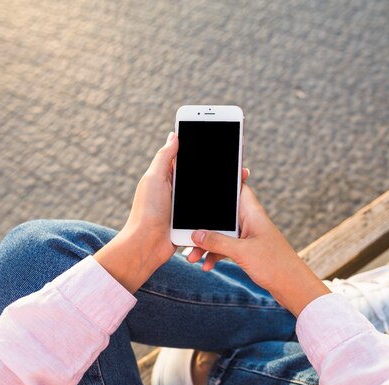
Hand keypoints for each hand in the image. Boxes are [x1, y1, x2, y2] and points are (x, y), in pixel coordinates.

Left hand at [94, 132, 249, 292]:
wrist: (147, 245)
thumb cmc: (147, 211)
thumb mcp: (154, 178)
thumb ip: (164, 157)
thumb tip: (174, 134)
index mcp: (168, 177)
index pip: (191, 160)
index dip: (206, 152)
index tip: (223, 144)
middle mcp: (178, 191)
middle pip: (204, 178)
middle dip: (221, 171)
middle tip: (240, 165)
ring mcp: (186, 207)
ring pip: (209, 195)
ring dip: (224, 190)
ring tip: (242, 180)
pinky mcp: (192, 223)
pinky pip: (209, 213)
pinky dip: (221, 209)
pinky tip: (235, 202)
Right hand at [187, 184, 329, 315]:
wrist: (293, 287)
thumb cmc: (275, 265)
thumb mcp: (242, 252)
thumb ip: (218, 242)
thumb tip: (196, 234)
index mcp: (253, 214)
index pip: (239, 188)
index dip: (227, 181)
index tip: (206, 179)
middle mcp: (250, 222)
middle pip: (223, 214)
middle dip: (205, 223)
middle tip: (187, 231)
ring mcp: (249, 237)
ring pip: (222, 233)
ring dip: (207, 244)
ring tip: (192, 257)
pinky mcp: (248, 251)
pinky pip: (226, 247)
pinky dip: (216, 255)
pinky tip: (206, 266)